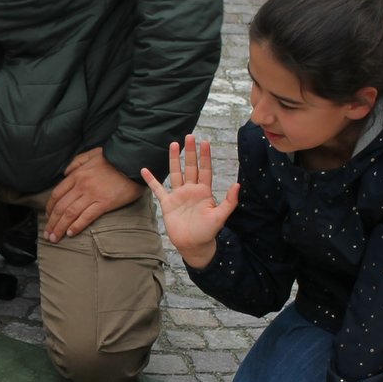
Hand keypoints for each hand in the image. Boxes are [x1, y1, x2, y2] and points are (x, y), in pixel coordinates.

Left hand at [43, 148, 141, 241]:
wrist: (132, 161)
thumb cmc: (113, 159)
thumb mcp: (91, 154)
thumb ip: (76, 162)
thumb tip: (66, 173)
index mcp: (77, 175)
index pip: (57, 194)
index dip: (50, 208)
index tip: (48, 217)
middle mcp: (81, 186)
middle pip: (61, 207)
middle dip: (52, 223)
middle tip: (47, 234)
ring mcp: (92, 195)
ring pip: (70, 214)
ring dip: (60, 228)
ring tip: (55, 238)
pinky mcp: (105, 203)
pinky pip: (87, 217)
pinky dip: (77, 226)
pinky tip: (70, 233)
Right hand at [138, 134, 238, 268]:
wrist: (193, 245)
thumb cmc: (208, 232)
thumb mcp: (220, 217)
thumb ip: (229, 201)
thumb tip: (237, 184)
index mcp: (204, 191)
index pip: (205, 169)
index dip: (205, 156)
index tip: (205, 142)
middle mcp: (191, 190)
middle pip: (190, 167)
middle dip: (190, 152)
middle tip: (189, 136)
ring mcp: (178, 195)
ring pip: (176, 173)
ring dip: (174, 159)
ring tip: (174, 144)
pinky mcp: (167, 203)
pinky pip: (158, 189)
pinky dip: (151, 180)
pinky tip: (145, 170)